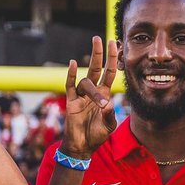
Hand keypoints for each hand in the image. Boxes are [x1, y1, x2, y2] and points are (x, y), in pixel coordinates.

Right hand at [61, 36, 117, 159]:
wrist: (82, 146)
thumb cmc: (97, 135)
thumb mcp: (109, 126)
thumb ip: (110, 115)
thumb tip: (107, 103)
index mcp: (105, 95)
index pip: (109, 73)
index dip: (113, 59)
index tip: (114, 44)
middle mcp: (93, 92)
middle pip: (96, 68)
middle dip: (98, 53)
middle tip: (99, 38)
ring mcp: (81, 95)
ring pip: (87, 82)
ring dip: (94, 92)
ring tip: (100, 106)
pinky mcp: (71, 101)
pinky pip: (70, 85)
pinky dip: (71, 75)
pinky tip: (73, 64)